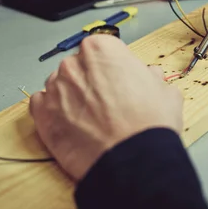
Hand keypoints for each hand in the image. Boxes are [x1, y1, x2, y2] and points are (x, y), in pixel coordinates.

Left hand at [29, 35, 183, 180]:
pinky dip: (54, 111)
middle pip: (80, 65)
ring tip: (92, 117)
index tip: (120, 78)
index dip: (114, 65)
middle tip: (109, 101)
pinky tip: (72, 122)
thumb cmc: (148, 124)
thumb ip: (152, 78)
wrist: (132, 160)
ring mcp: (54, 89)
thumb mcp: (165, 92)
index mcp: (102, 49)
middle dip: (92, 79)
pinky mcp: (42, 116)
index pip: (103, 47)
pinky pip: (42, 105)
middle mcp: (73, 64)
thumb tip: (150, 77)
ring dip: (72, 96)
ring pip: (60, 85)